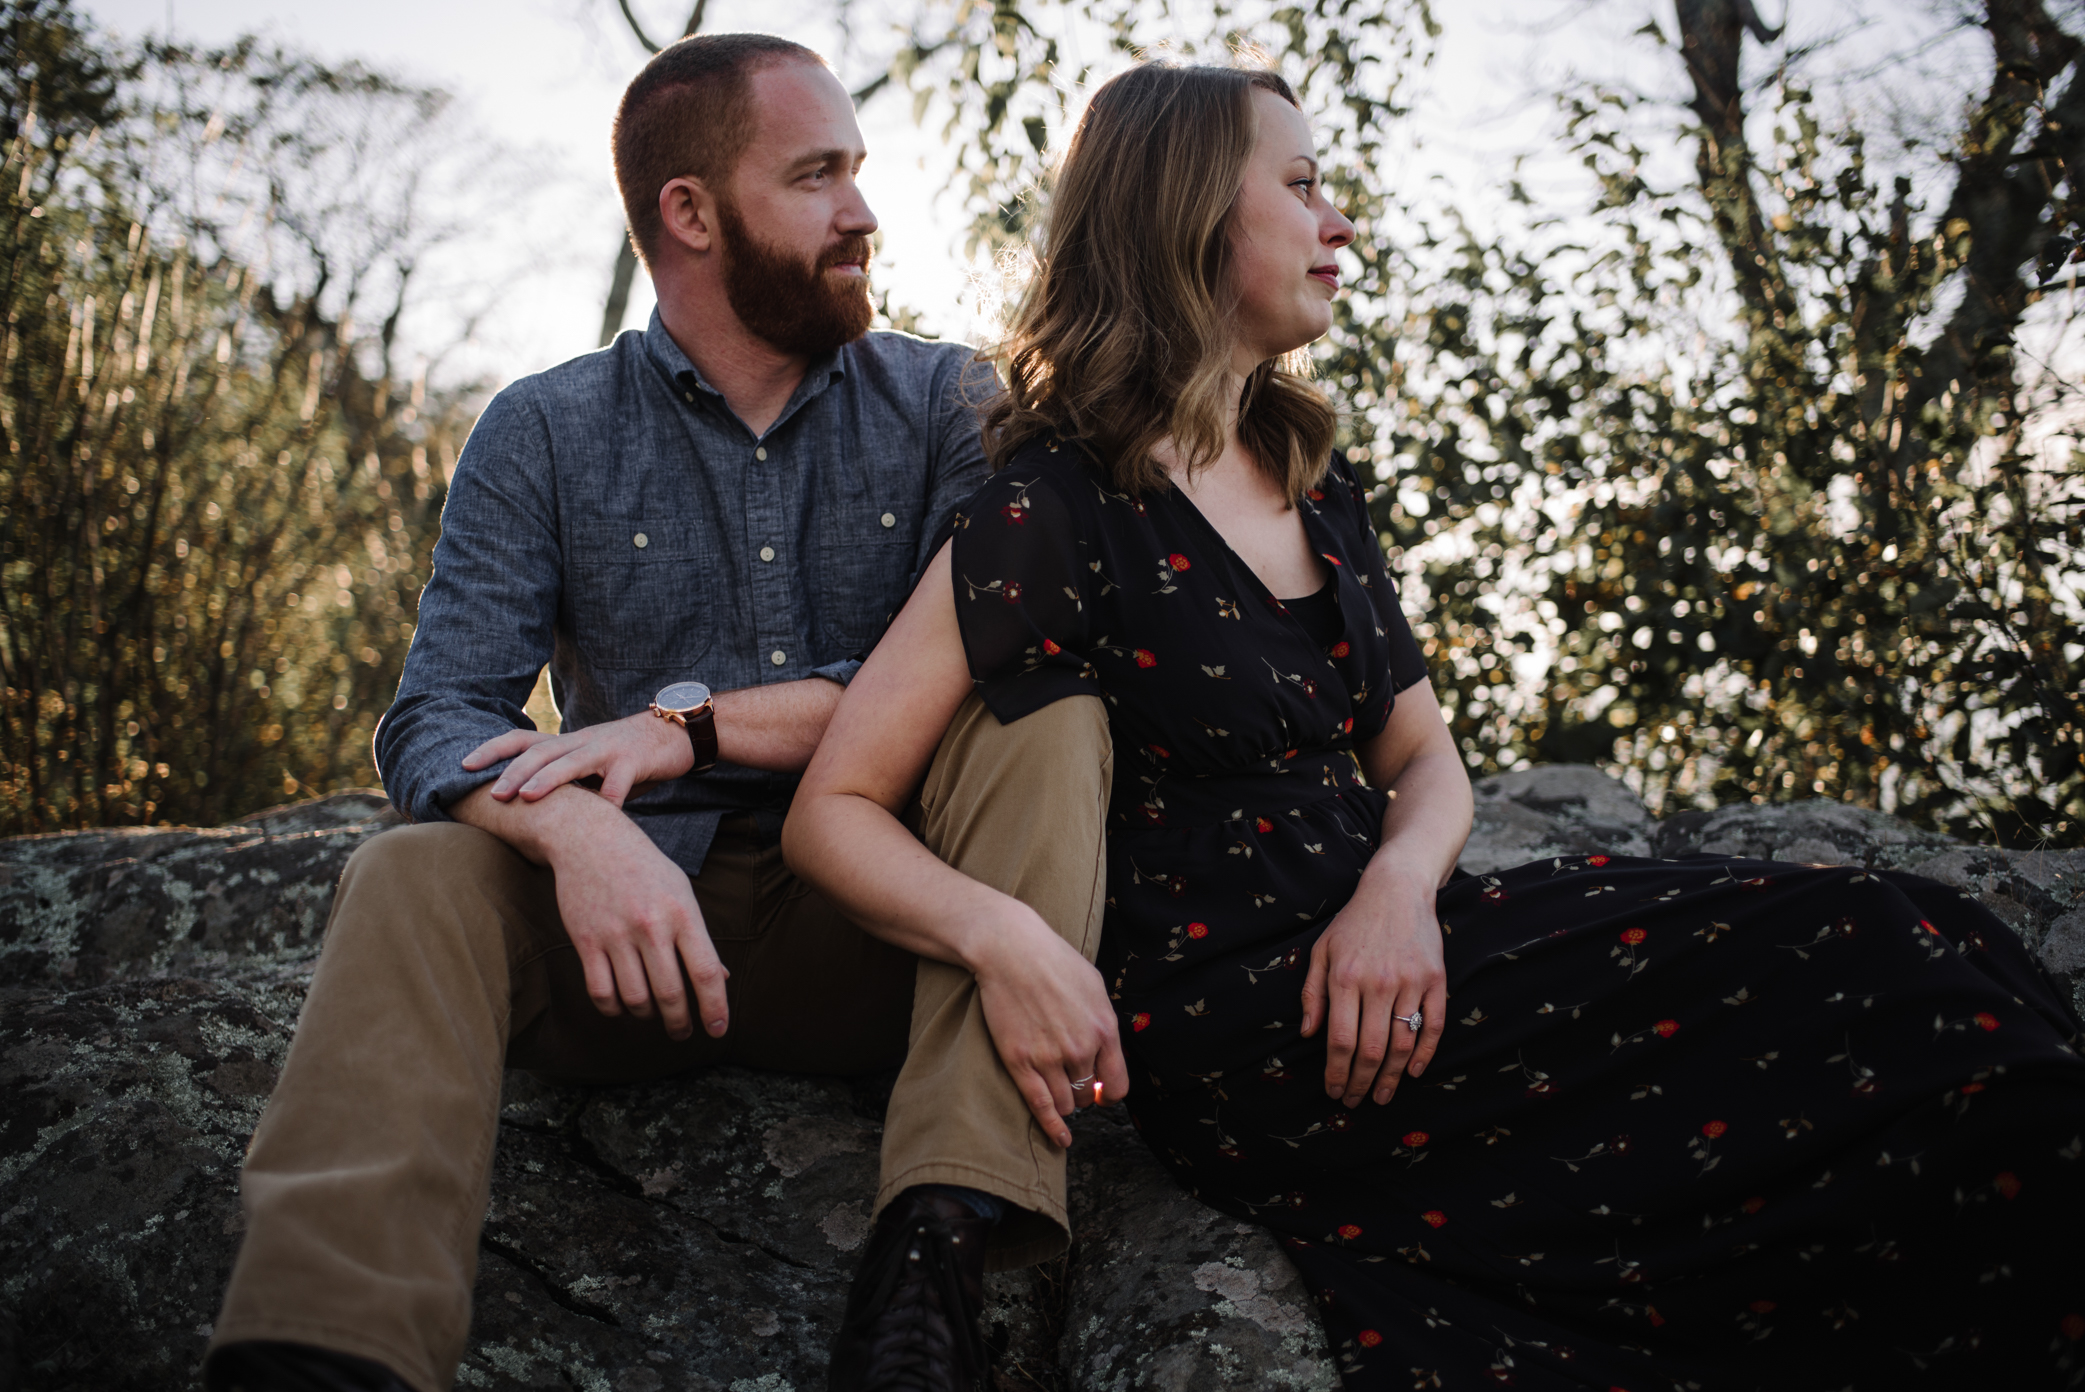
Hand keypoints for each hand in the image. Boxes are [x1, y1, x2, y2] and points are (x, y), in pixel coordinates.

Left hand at [464, 710, 694, 808]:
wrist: (678, 732)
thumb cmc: (629, 756)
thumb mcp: (592, 766)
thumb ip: (569, 785)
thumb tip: (537, 816)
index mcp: (568, 743)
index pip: (522, 740)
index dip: (492, 750)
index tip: (464, 765)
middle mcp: (583, 741)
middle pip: (540, 750)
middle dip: (513, 771)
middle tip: (492, 794)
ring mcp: (608, 748)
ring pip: (572, 760)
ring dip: (547, 778)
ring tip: (527, 797)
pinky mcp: (634, 760)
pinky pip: (618, 784)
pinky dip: (608, 803)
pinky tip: (601, 821)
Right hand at [542, 795, 730, 1039]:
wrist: (590, 839)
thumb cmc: (644, 867)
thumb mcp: (680, 892)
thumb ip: (699, 937)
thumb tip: (720, 978)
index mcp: (683, 913)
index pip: (705, 972)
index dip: (715, 1007)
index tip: (719, 1031)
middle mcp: (651, 925)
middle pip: (670, 993)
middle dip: (680, 1023)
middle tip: (682, 1033)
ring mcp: (616, 933)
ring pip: (635, 998)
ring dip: (647, 1016)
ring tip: (653, 1015)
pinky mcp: (586, 940)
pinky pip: (601, 992)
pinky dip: (614, 1010)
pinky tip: (622, 1006)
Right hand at [969, 905, 1130, 1148]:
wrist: (1011, 951)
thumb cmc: (1054, 963)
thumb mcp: (1095, 988)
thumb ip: (1104, 1024)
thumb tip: (1108, 1056)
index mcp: (1104, 1029)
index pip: (1117, 1084)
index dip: (1110, 1095)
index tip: (1103, 1096)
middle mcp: (1080, 1048)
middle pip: (1088, 1094)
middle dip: (1082, 1092)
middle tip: (1070, 1081)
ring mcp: (1049, 1057)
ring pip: (1066, 1104)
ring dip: (1066, 1104)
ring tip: (1058, 1091)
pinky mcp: (1020, 1062)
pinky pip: (1041, 1106)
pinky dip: (1052, 1127)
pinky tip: (1061, 1139)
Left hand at [1299, 865, 1445, 1107]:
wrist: (1396, 890)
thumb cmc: (1353, 924)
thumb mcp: (1321, 951)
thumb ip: (1312, 993)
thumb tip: (1307, 1035)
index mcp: (1345, 978)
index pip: (1340, 1040)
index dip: (1336, 1072)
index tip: (1334, 1091)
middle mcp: (1378, 983)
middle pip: (1371, 1049)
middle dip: (1360, 1082)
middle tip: (1355, 1101)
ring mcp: (1410, 982)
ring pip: (1402, 1044)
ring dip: (1392, 1077)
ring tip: (1381, 1096)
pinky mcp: (1436, 979)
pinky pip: (1433, 1025)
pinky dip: (1425, 1054)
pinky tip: (1415, 1072)